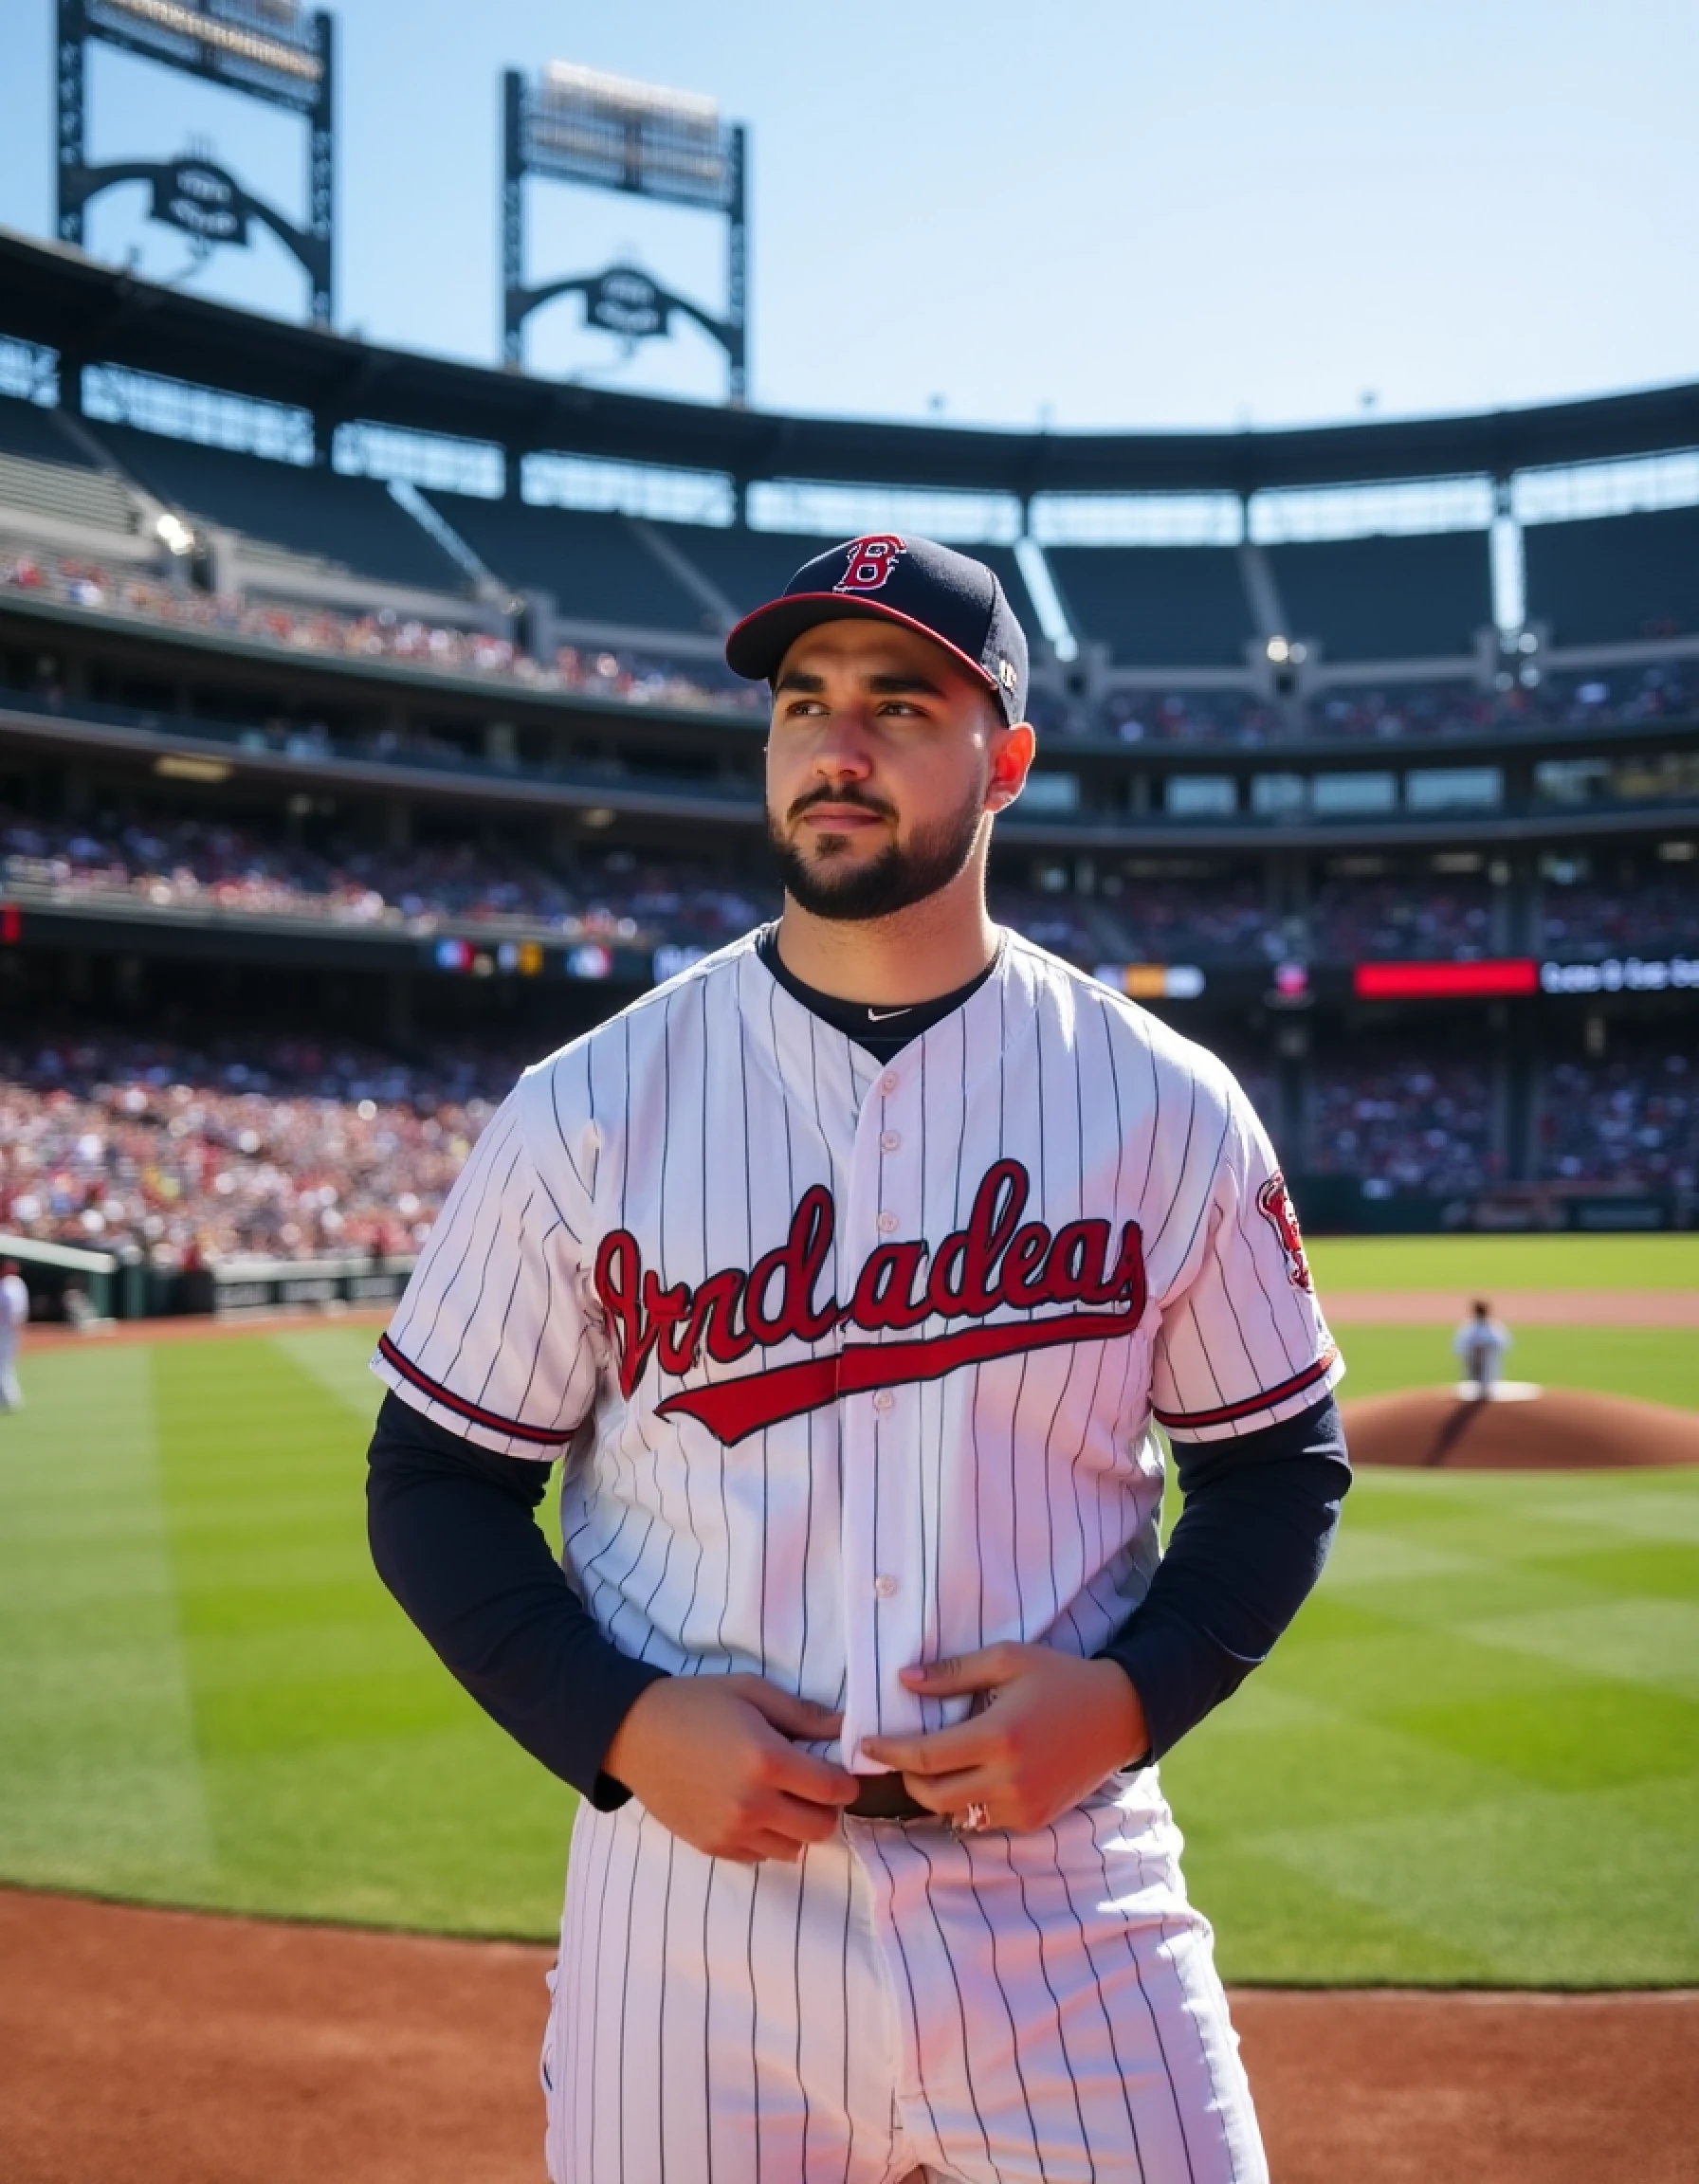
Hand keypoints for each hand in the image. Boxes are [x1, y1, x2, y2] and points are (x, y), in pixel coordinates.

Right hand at [602, 1674, 860, 1863]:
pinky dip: (767, 1839)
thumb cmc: (696, 1704)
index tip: (838, 1771)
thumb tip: (844, 1726)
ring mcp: (731, 1831)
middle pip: (821, 1828)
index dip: (845, 1781)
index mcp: (768, 1761)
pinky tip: (753, 1811)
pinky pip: (760, 1857)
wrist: (634, 1734)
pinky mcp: (712, 1847)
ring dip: (797, 1827)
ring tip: (781, 1799)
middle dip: (826, 1808)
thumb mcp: (752, 1692)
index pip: (833, 1790)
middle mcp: (753, 1804)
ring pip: (793, 1849)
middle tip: (812, 1786)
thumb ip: (802, 1714)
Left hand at [859, 1644, 1147, 1834]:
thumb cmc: (1060, 1678)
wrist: (1119, 1715)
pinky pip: (982, 1820)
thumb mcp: (1008, 1659)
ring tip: (932, 1763)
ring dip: (935, 1792)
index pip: (925, 1757)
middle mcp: (1009, 1780)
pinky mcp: (1034, 1821)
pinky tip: (970, 1775)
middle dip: (906, 1776)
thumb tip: (903, 1680)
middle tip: (898, 1753)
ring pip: (955, 1813)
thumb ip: (953, 1672)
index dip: (889, 1752)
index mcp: (999, 1737)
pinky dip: (966, 1802)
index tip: (865, 1744)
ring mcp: (1023, 1806)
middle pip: (931, 1794)